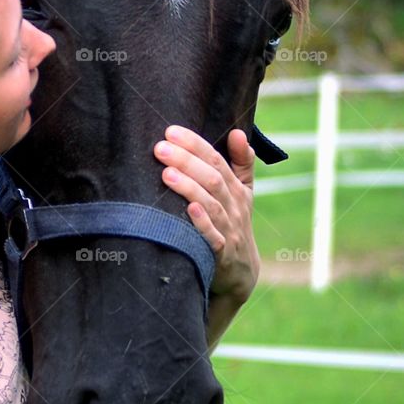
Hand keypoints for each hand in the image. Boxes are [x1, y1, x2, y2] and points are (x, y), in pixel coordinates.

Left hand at [153, 124, 259, 302]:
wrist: (241, 272)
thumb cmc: (234, 223)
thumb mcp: (243, 192)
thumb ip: (241, 162)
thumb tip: (237, 132)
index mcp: (236, 189)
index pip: (216, 160)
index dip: (195, 145)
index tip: (171, 131)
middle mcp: (234, 206)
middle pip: (212, 179)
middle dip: (186, 161)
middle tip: (160, 148)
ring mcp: (229, 229)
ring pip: (211, 205)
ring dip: (189, 188)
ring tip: (166, 174)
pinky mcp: (221, 253)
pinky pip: (213, 237)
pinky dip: (202, 224)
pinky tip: (189, 210)